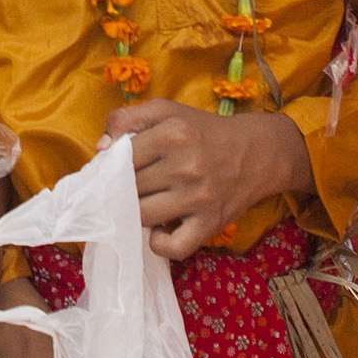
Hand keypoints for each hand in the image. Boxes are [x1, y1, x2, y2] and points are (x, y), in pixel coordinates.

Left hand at [102, 100, 312, 259]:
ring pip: (143, 216)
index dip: (111, 165)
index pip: (120, 158)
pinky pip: (174, 247)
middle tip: (130, 186)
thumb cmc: (202, 131)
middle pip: (130, 187)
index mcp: (172, 134)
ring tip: (144, 202)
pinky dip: (160, 244)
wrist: (257, 152)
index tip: (114, 169)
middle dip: (123, 188)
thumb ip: (126, 119)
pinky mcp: (210, 224)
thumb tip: (100, 150)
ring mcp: (198, 198)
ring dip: (136, 213)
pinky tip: (160, 229)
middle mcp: (186, 166)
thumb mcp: (166, 110)